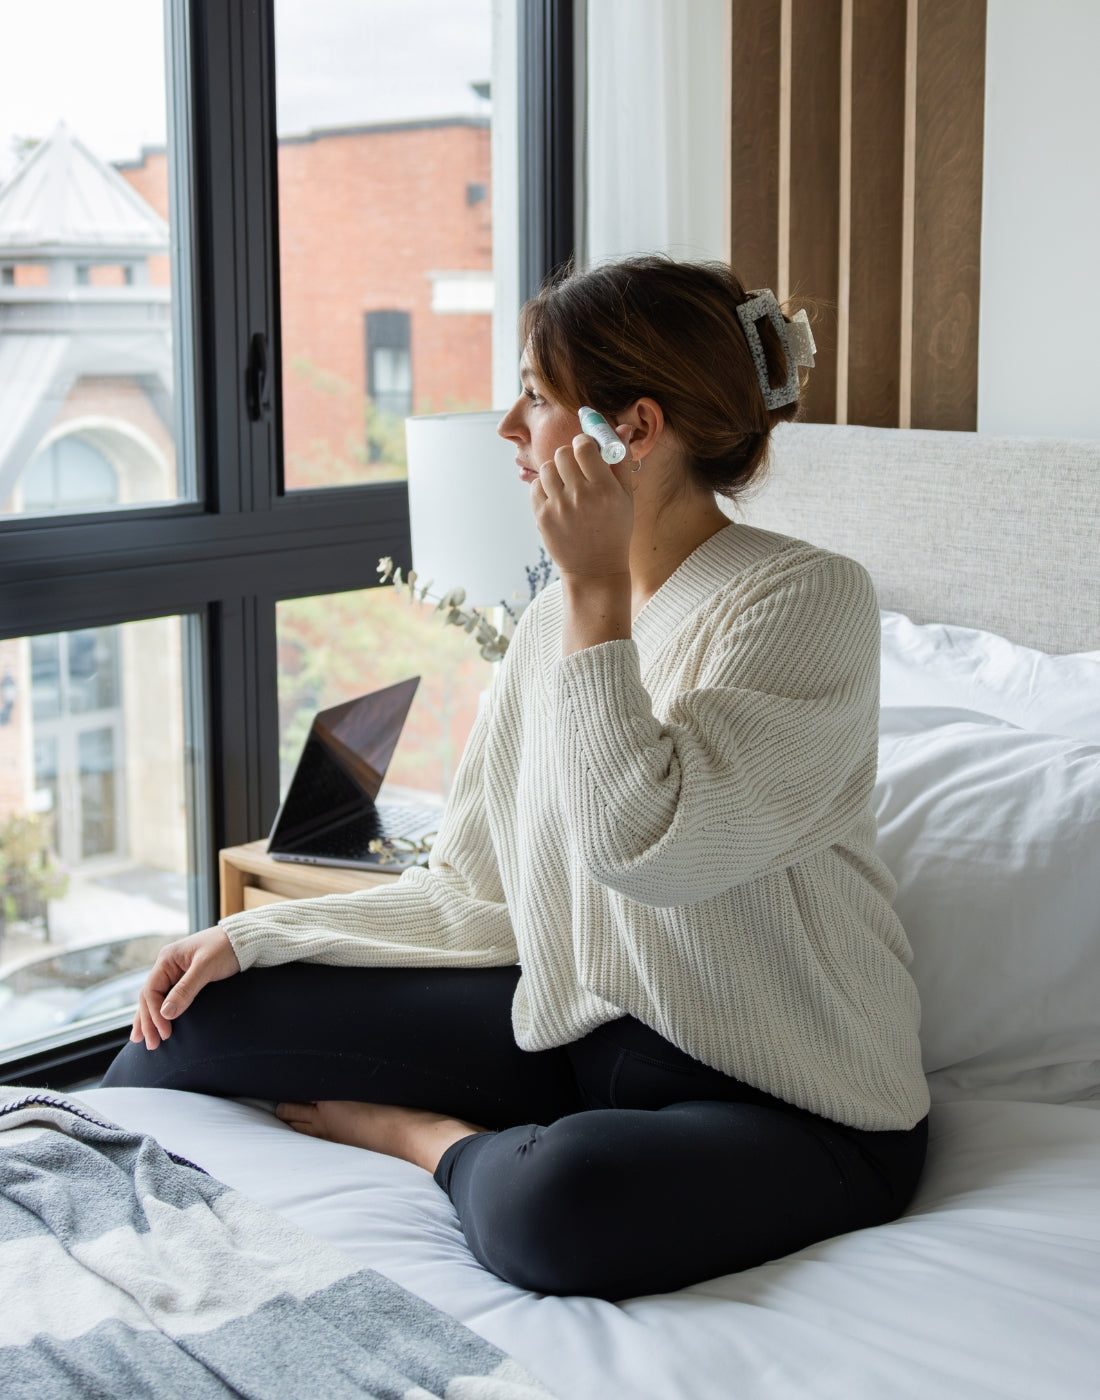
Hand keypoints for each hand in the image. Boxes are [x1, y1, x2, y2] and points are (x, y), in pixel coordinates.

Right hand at [130, 926, 240, 1049]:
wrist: (244, 939)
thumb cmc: (226, 948)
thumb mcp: (206, 967)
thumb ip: (186, 989)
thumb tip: (166, 1013)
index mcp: (167, 959)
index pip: (151, 991)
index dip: (155, 1015)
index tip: (165, 1033)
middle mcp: (167, 965)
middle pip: (149, 997)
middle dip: (148, 1021)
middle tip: (151, 1045)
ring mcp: (174, 971)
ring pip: (154, 998)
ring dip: (148, 1018)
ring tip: (141, 1039)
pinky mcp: (184, 977)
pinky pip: (166, 997)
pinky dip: (159, 1011)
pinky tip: (156, 1023)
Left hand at [531, 427, 635, 581]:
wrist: (595, 569)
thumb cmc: (614, 531)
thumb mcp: (626, 498)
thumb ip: (621, 462)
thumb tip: (623, 429)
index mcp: (604, 489)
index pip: (584, 446)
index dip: (584, 444)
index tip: (587, 450)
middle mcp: (580, 496)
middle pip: (562, 453)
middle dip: (569, 457)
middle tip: (577, 469)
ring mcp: (558, 507)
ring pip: (547, 468)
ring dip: (556, 471)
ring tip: (566, 485)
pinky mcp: (543, 517)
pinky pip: (536, 487)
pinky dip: (545, 488)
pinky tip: (558, 499)